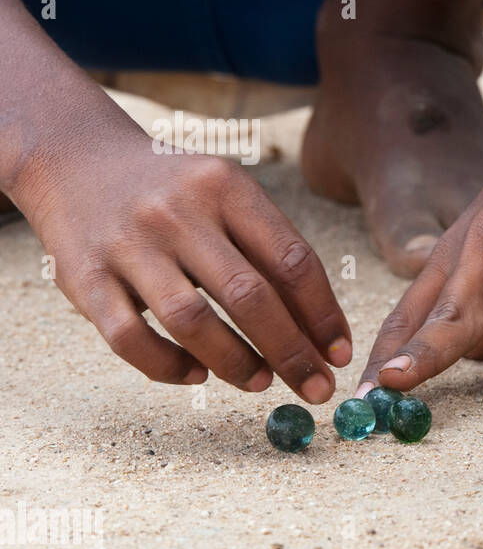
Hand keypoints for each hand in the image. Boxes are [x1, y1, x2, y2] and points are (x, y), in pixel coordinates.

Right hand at [11, 137, 349, 401]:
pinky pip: (131, 339)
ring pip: (191, 321)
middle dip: (291, 352)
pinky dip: (169, 367)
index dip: (323, 315)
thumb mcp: (229, 198)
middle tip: (315, 387)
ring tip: (261, 383)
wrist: (77, 161)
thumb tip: (323, 333)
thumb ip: (272, 253)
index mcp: (226, 187)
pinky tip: (197, 376)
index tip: (339, 354)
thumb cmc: (177, 195)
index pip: (292, 260)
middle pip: (249, 296)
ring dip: (235, 363)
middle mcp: (177, 211)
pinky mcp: (84, 277)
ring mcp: (128, 244)